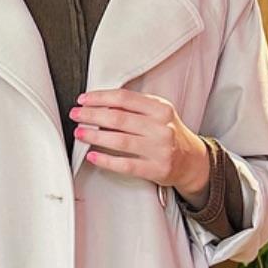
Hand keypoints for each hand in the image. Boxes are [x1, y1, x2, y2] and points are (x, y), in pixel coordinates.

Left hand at [70, 89, 210, 193]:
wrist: (192, 161)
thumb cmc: (168, 134)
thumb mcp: (159, 114)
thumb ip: (135, 107)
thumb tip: (101, 103)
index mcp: (161, 109)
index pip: (125, 98)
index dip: (100, 98)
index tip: (84, 99)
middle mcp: (161, 128)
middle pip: (119, 118)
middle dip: (92, 115)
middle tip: (76, 114)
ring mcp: (159, 150)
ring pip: (120, 141)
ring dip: (95, 136)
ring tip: (80, 133)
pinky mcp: (156, 169)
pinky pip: (125, 165)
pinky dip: (106, 161)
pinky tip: (92, 156)